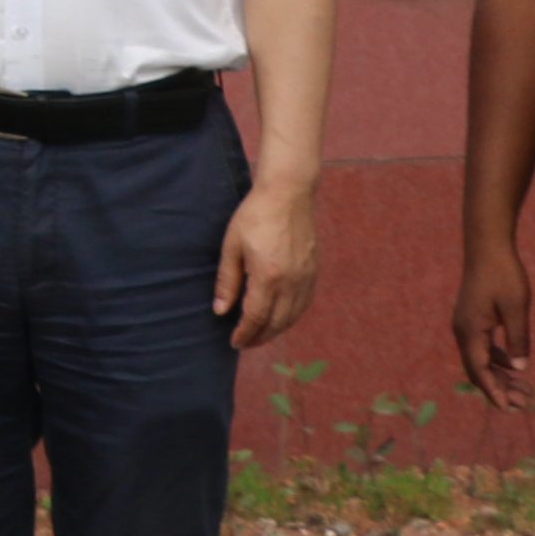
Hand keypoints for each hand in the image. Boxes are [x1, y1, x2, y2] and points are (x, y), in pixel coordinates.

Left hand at [215, 177, 322, 349]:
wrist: (288, 193)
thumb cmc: (255, 215)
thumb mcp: (232, 246)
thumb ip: (227, 281)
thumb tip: (221, 311)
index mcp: (268, 276)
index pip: (256, 317)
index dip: (245, 333)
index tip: (234, 341)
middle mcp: (291, 282)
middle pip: (276, 323)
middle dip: (259, 337)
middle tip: (245, 342)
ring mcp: (306, 277)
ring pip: (292, 316)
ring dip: (276, 330)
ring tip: (260, 334)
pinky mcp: (314, 271)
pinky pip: (304, 303)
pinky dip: (291, 316)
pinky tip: (280, 317)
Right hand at [451, 234, 534, 407]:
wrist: (487, 245)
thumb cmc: (503, 274)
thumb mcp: (517, 308)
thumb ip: (518, 340)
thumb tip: (519, 369)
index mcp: (470, 332)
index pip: (480, 371)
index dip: (494, 393)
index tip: (509, 410)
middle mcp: (462, 331)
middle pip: (478, 370)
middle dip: (499, 390)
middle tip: (524, 404)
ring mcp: (465, 325)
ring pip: (480, 360)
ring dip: (499, 377)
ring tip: (523, 390)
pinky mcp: (471, 318)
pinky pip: (482, 348)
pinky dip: (496, 360)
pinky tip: (513, 366)